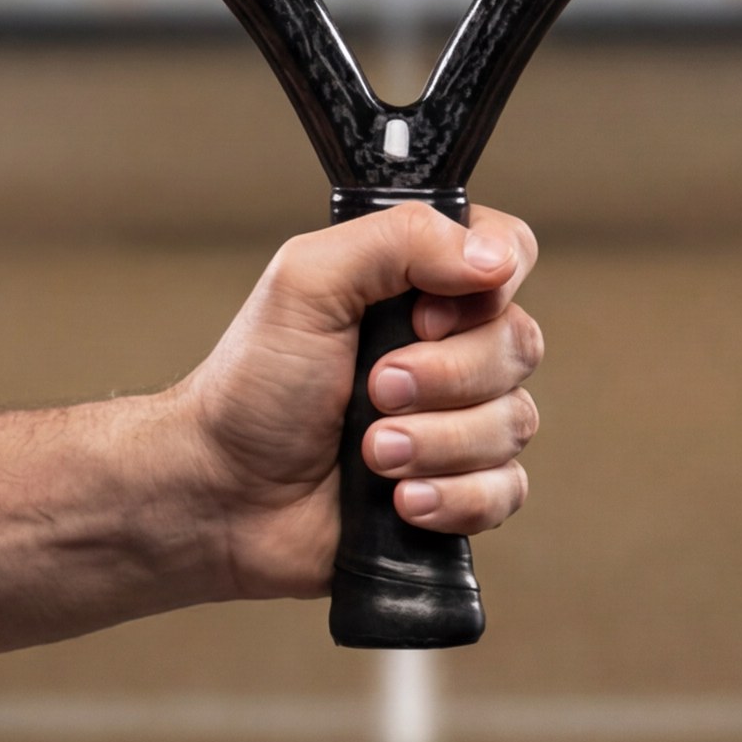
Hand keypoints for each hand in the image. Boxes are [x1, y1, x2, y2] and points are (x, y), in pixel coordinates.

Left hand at [172, 205, 543, 599]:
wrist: (223, 497)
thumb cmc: (252, 388)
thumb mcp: (306, 282)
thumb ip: (397, 240)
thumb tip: (491, 256)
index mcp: (417, 284)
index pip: (506, 255)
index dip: (486, 286)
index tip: (422, 317)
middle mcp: (447, 347)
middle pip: (519, 343)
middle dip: (444, 377)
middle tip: (374, 390)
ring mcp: (456, 420)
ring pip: (514, 421)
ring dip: (437, 442)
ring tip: (372, 453)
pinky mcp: (459, 488)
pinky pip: (506, 490)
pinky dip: (454, 496)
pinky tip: (403, 500)